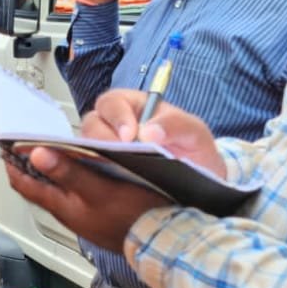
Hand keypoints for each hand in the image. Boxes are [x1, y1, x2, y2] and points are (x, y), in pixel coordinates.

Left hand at [5, 146, 169, 251]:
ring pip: (57, 190)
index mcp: (63, 205)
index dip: (13, 163)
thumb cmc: (134, 216)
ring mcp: (83, 216)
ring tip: (53, 150)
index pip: (24, 183)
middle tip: (27, 143)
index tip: (8, 143)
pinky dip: (71, 180)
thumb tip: (36, 155)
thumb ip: (68, 172)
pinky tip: (83, 169)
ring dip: (52, 171)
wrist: (163, 241)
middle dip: (30, 164)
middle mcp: (68, 212)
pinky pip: (76, 195)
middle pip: (38, 186)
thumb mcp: (99, 189)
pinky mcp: (98, 217)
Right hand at [83, 90, 225, 177]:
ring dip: (95, 157)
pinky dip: (95, 175)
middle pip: (92, 123)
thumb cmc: (194, 150)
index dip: (116, 117)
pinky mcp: (104, 172)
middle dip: (101, 139)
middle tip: (117, 157)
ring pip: (86, 147)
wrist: (200, 182)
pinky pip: (91, 170)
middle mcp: (114, 125)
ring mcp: (106, 149)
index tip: (129, 136)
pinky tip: (111, 184)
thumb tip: (149, 133)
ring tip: (114, 172)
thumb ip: (176, 124)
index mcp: (133, 106)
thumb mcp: (195, 133)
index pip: (112, 103)